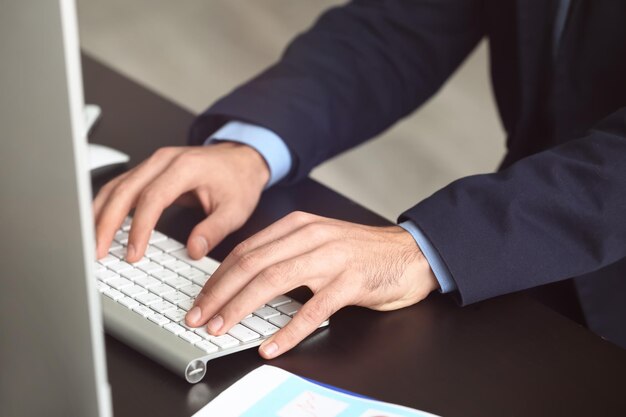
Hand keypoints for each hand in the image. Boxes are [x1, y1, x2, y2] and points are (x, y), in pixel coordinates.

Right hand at [93, 142, 269, 261]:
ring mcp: (153, 163)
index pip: (153, 199)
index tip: (133, 253)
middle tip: (97, 251)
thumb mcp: (235, 209)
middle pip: (124, 190)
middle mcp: (164, 160)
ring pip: (115, 187)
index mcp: (185, 167)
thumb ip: (213, 230)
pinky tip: (99, 225)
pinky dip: (106, 206)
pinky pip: (120, 187)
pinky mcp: (148, 171)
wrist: (242, 159)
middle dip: (106, 223)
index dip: (139, 228)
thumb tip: (193, 251)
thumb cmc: (238, 180)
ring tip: (92, 243)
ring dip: (100, 214)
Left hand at [185, 211, 437, 358]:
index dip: (218, 278)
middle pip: (251, 265)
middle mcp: (310, 237)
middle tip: (199, 317)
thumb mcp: (318, 242)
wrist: (409, 253)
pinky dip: (288, 330)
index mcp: (298, 226)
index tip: (201, 300)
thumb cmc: (361, 253)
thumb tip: (244, 281)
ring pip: (273, 282)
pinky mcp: (350, 282)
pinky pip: (312, 309)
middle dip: (219, 294)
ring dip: (241, 308)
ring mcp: (330, 258)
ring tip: (221, 328)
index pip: (245, 251)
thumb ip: (285, 254)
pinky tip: (272, 346)